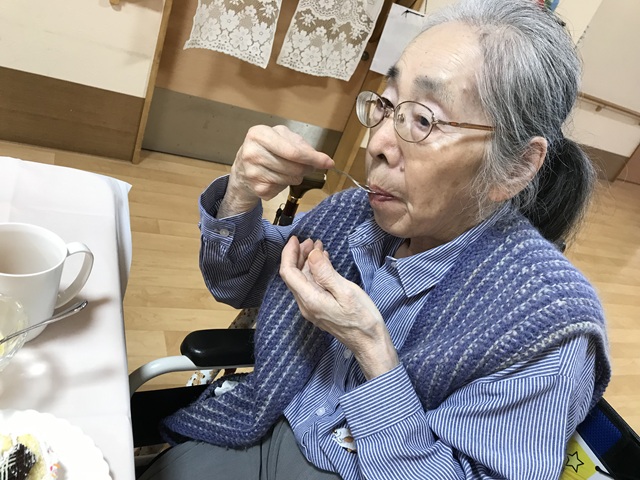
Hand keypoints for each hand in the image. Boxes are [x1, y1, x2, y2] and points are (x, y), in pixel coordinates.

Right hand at [218, 125, 333, 217]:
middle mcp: (252, 152)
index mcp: (260, 134)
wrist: (243, 168)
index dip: (313, 158)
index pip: (293, 151)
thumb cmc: (268, 150)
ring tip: (286, 171)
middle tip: (303, 167)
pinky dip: (284, 185)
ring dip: (295, 177)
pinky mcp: (257, 188)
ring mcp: (252, 172)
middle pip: (294, 167)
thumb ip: (304, 147)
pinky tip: (276, 178)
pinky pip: (282, 189)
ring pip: (290, 179)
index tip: (328, 163)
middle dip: (305, 169)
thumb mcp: (283, 139)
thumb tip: (326, 161)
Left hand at [279, 237, 398, 379]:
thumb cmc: (362, 318)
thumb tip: (311, 254)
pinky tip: (323, 263)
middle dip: (299, 255)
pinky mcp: (319, 309)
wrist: (369, 343)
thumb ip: (326, 273)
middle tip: (310, 240)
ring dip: (307, 262)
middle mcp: (306, 304)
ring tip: (317, 247)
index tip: (296, 238)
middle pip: (294, 275)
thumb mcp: (346, 291)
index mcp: (310, 299)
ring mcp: (312, 308)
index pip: (289, 273)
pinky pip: (311, 286)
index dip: (289, 253)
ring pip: (302, 280)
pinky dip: (315, 271)